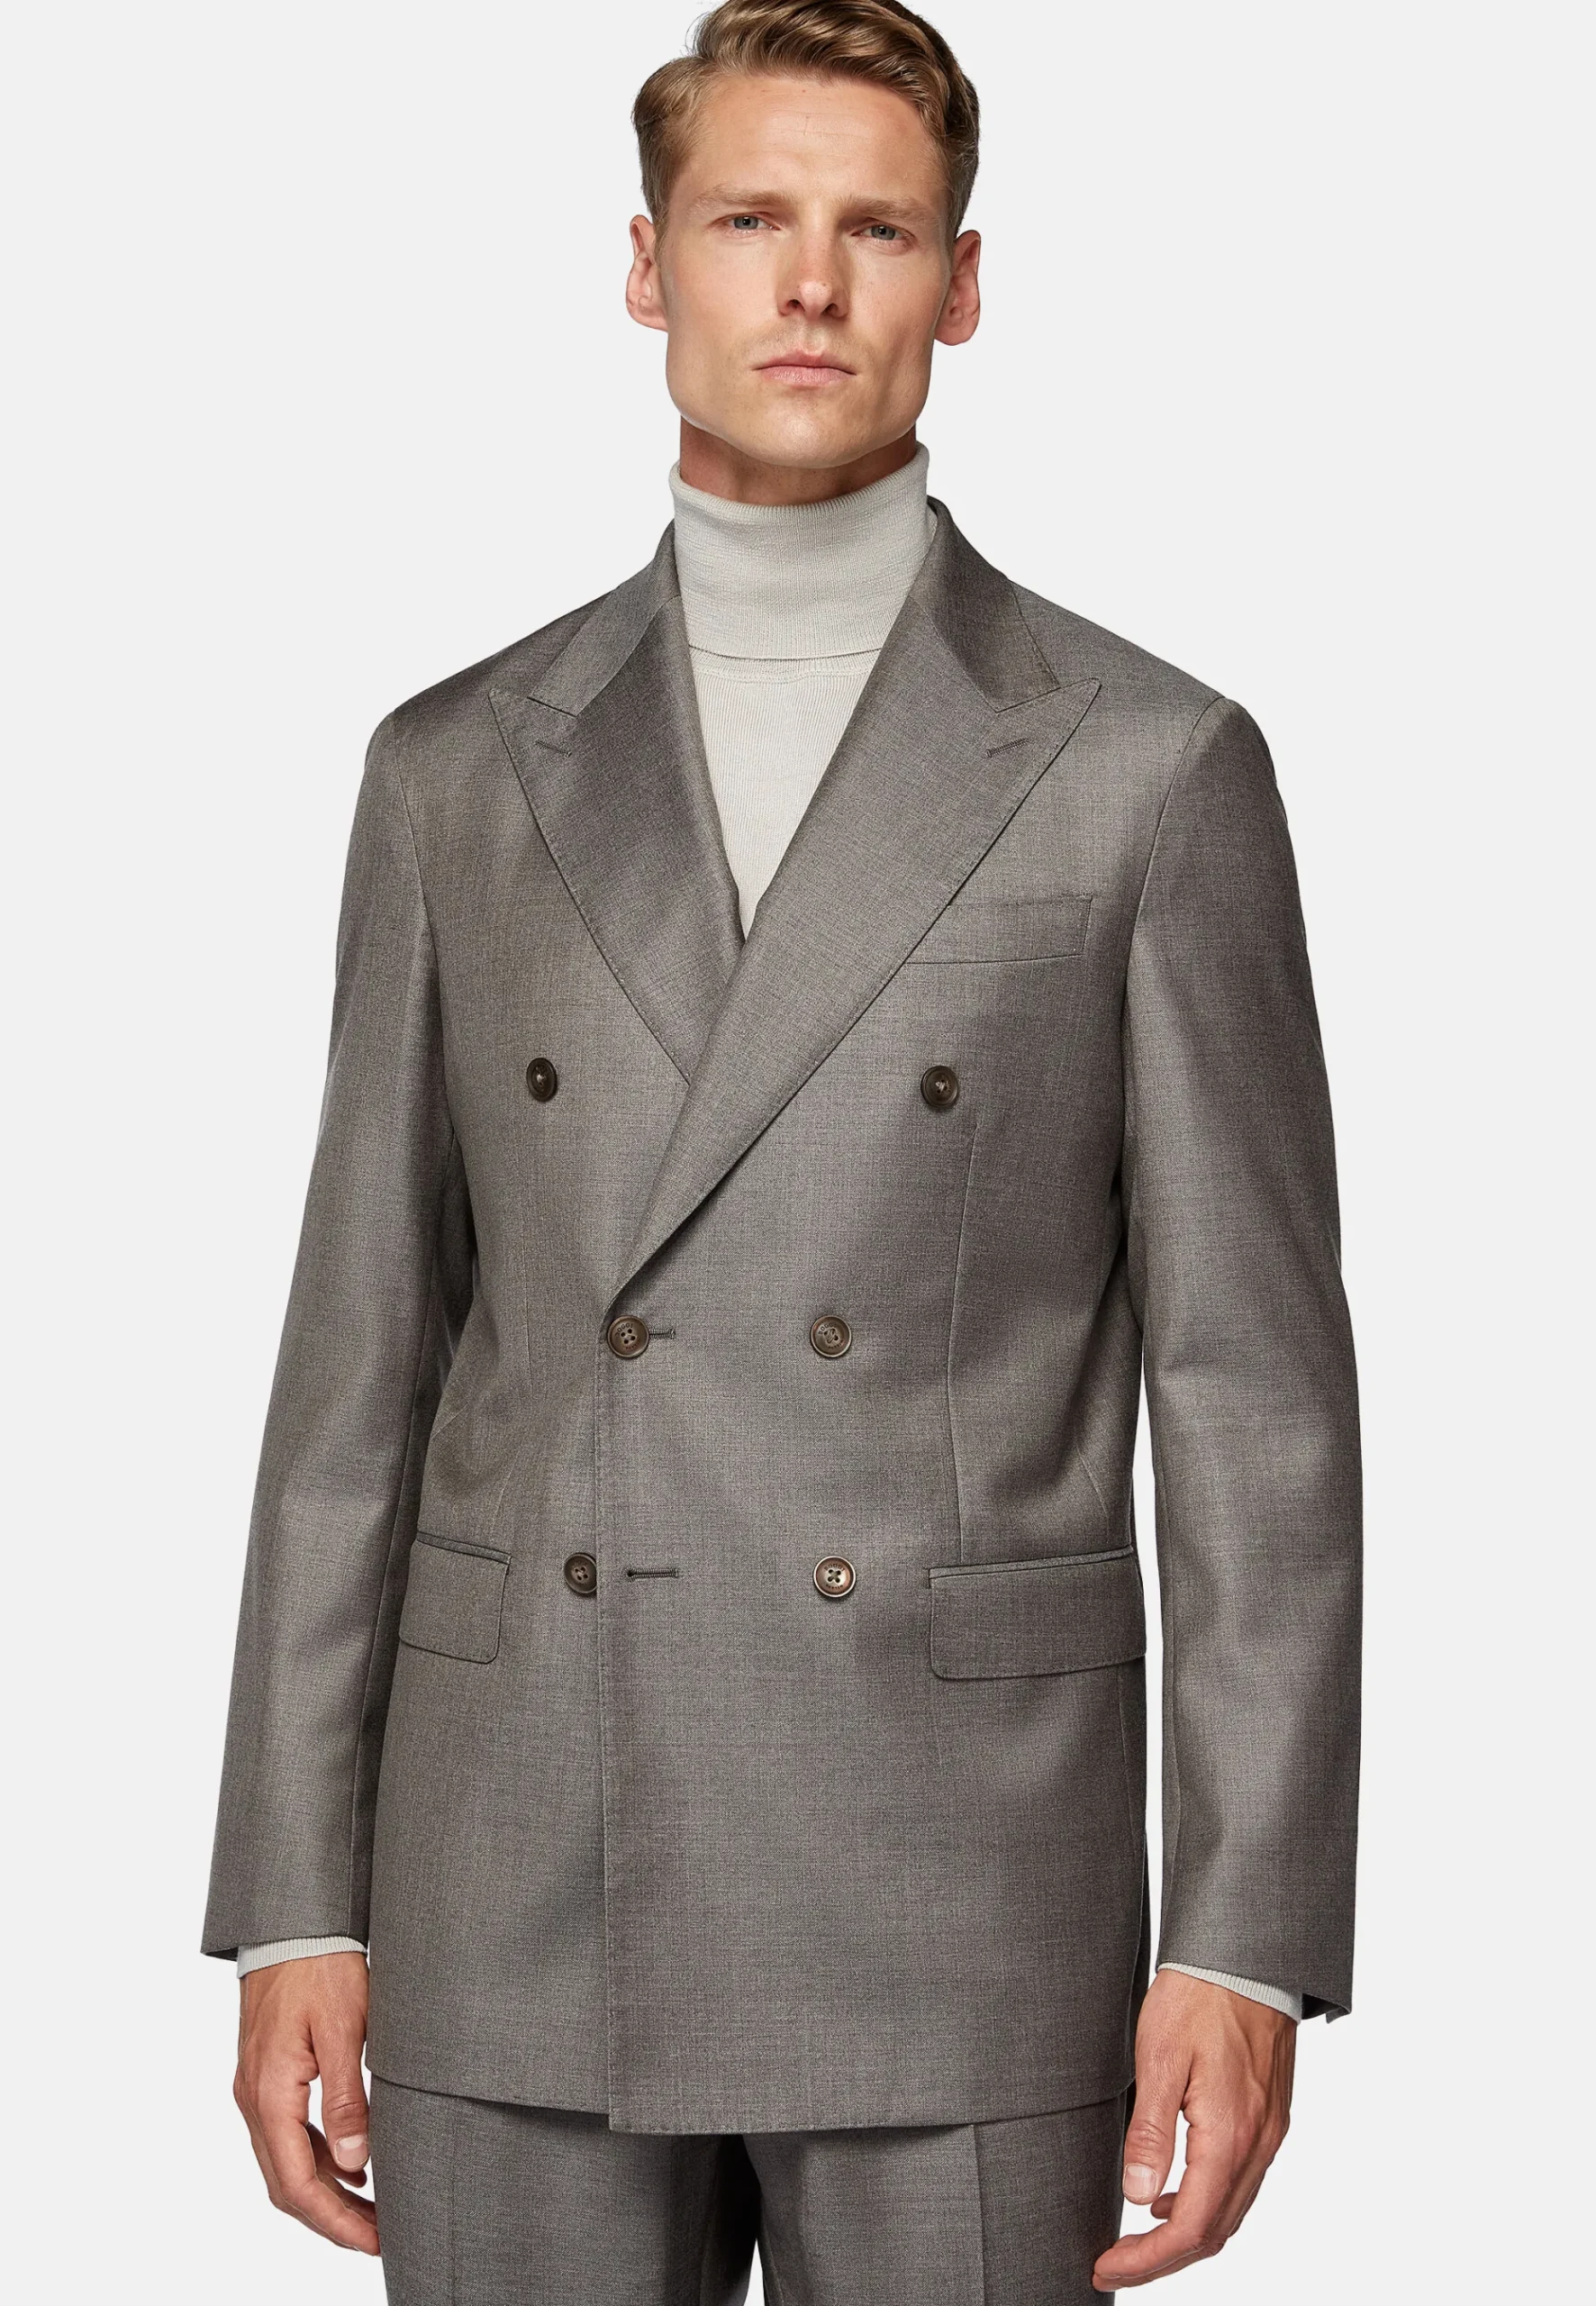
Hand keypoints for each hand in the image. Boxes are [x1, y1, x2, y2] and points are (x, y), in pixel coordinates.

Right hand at [233, 1950, 378, 2254]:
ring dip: (324, 2192)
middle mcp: (254, 2098)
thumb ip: (347, 2099)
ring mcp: (256, 2087)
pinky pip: (285, 2134)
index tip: (374, 2241)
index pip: (297, 2184)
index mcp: (270, 2094)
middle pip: (286, 2183)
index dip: (335, 2221)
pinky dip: (315, 2159)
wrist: (291, 1923)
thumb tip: (355, 2164)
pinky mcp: (266, 2073)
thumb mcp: (345, 2028)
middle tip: (378, 2235)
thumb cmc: (320, 1966)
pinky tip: (351, 2163)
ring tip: (372, 2209)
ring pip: (284, 2161)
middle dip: (331, 2218)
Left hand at [1093, 1970, 1294, 2289]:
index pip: (1192, 2229)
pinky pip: (1240, 2182)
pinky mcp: (1269, 2117)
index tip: (1106, 2266)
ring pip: (1231, 2211)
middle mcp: (1258, 2144)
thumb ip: (1151, 2132)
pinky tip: (1171, 2194)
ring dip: (1186, 2237)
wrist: (1246, 1956)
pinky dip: (1207, 2204)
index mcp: (1230, 2136)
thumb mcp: (1159, 2058)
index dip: (1147, 2260)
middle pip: (1215, 2233)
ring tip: (1136, 2240)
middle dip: (1163, 2260)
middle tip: (1114, 2263)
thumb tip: (1138, 2196)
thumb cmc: (1199, 1997)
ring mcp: (1269, 2132)